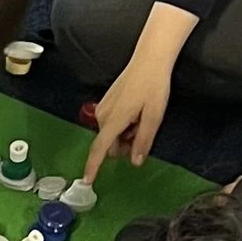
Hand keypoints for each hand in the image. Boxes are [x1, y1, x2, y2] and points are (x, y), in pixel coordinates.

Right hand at [83, 7, 191, 177]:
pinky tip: (135, 113)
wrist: (150, 59)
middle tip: (142, 134)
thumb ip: (143, 141)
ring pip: (111, 135)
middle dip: (123, 146)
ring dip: (124, 135)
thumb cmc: (153, 86)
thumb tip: (135, 162)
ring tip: (141, 120)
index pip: (100, 149)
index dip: (94, 166)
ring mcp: (103, 108)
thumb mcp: (154, 116)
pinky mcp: (106, 103)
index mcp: (114, 120)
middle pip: (109, 145)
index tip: (87, 181)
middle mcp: (103, 116)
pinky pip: (111, 124)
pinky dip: (123, 125)